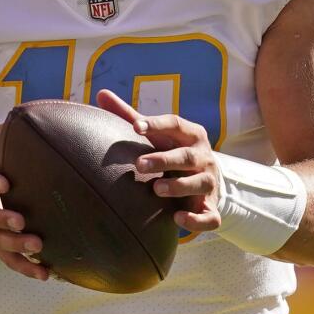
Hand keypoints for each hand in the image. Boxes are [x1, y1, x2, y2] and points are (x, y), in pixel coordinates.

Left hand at [96, 89, 222, 232]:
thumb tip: (101, 94)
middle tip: (139, 164)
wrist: (205, 178)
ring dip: (179, 187)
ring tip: (156, 189)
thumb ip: (130, 116)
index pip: (175, 124)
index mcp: (190, 135)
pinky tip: (177, 219)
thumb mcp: (157, 135)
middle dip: (164, 160)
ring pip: (200, 183)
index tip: (136, 127)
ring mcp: (209, 182)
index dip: (157, 124)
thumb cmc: (172, 150)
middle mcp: (203, 157)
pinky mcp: (211, 208)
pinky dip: (197, 220)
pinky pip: (210, 216)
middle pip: (186, 155)